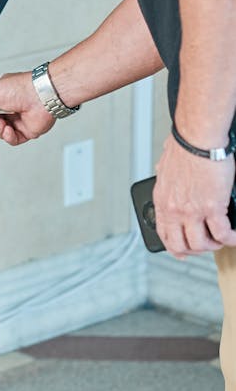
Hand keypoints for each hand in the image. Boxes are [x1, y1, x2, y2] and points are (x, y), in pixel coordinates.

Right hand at [0, 71, 55, 145]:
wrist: (41, 96)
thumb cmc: (21, 88)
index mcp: (1, 96)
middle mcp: (9, 108)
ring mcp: (17, 120)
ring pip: (0, 132)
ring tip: (1, 122)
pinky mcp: (25, 131)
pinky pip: (12, 139)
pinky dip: (8, 136)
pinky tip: (8, 129)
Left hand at [153, 134, 235, 256]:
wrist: (198, 139)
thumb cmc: (185, 145)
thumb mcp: (165, 165)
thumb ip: (165, 176)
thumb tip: (164, 172)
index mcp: (162, 199)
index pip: (164, 233)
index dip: (174, 247)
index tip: (182, 251)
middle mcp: (174, 208)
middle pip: (181, 245)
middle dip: (195, 250)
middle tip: (205, 246)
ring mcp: (192, 210)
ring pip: (202, 244)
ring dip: (214, 245)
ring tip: (221, 238)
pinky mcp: (212, 207)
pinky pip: (222, 234)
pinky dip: (230, 238)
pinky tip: (234, 236)